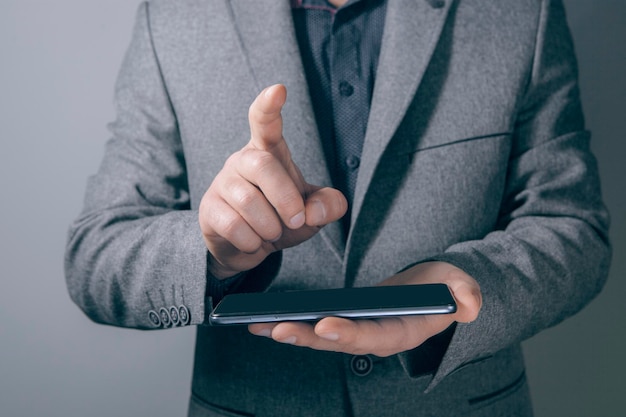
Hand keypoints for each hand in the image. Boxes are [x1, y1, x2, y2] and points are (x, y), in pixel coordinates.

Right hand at [199, 84, 347, 277]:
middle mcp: (242, 161)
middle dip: (285, 198)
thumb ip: (326, 206)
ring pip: (248, 201)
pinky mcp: (208, 208)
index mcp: (269, 153)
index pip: (265, 122)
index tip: (278, 90)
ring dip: (270, 226)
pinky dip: (252, 241)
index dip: (269, 107)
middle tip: (297, 220)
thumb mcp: (310, 212)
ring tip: (272, 233)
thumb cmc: (281, 218)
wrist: (247, 247)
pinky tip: (253, 241)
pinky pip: (233, 225)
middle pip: (262, 165)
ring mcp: (222, 183)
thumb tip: (315, 211)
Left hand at [248, 262, 481, 356]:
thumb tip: (469, 305)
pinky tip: (264, 320)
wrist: (434, 290)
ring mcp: (359, 332)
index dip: (350, 334)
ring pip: (319, 337)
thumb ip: (465, 295)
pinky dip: (290, 323)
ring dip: (289, 332)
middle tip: (276, 329)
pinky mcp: (346, 323)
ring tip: (257, 325)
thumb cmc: (446, 287)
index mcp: (402, 332)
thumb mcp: (462, 286)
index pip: (374, 338)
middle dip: (306, 337)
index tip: (325, 326)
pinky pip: (314, 326)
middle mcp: (376, 338)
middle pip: (337, 343)